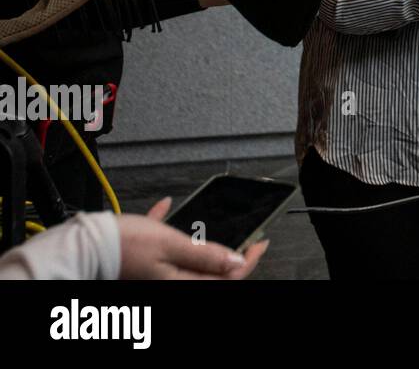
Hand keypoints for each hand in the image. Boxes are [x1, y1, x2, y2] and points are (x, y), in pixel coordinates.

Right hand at [117, 196, 267, 278]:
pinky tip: (165, 208)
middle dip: (231, 258)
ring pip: (190, 262)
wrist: (84, 244)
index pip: (226, 278)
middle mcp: (170, 282)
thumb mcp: (171, 244)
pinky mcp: (141, 262)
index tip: (261, 243)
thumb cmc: (124, 243)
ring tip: (218, 232)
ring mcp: (156, 274)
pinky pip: (162, 248)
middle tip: (248, 240)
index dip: (248, 260)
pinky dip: (168, 228)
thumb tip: (236, 262)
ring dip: (204, 248)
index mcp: (180, 282)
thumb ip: (206, 255)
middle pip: (211, 274)